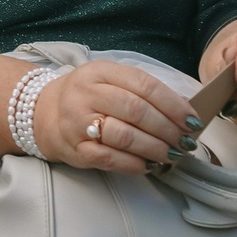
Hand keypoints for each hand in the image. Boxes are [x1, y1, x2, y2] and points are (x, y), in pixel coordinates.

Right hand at [33, 59, 199, 175]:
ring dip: (155, 148)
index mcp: (98, 72)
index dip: (173, 104)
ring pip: (124, 136)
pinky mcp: (75, 149)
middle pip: (136, 110)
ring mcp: (77, 122)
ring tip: (172, 154)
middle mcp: (85, 94)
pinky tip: (148, 165)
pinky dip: (134, 164)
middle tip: (186, 141)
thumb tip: (184, 111)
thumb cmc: (88, 98)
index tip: (192, 120)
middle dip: (168, 129)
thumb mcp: (110, 81)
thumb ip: (142, 91)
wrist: (44, 113)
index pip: (143, 85)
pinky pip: (109, 159)